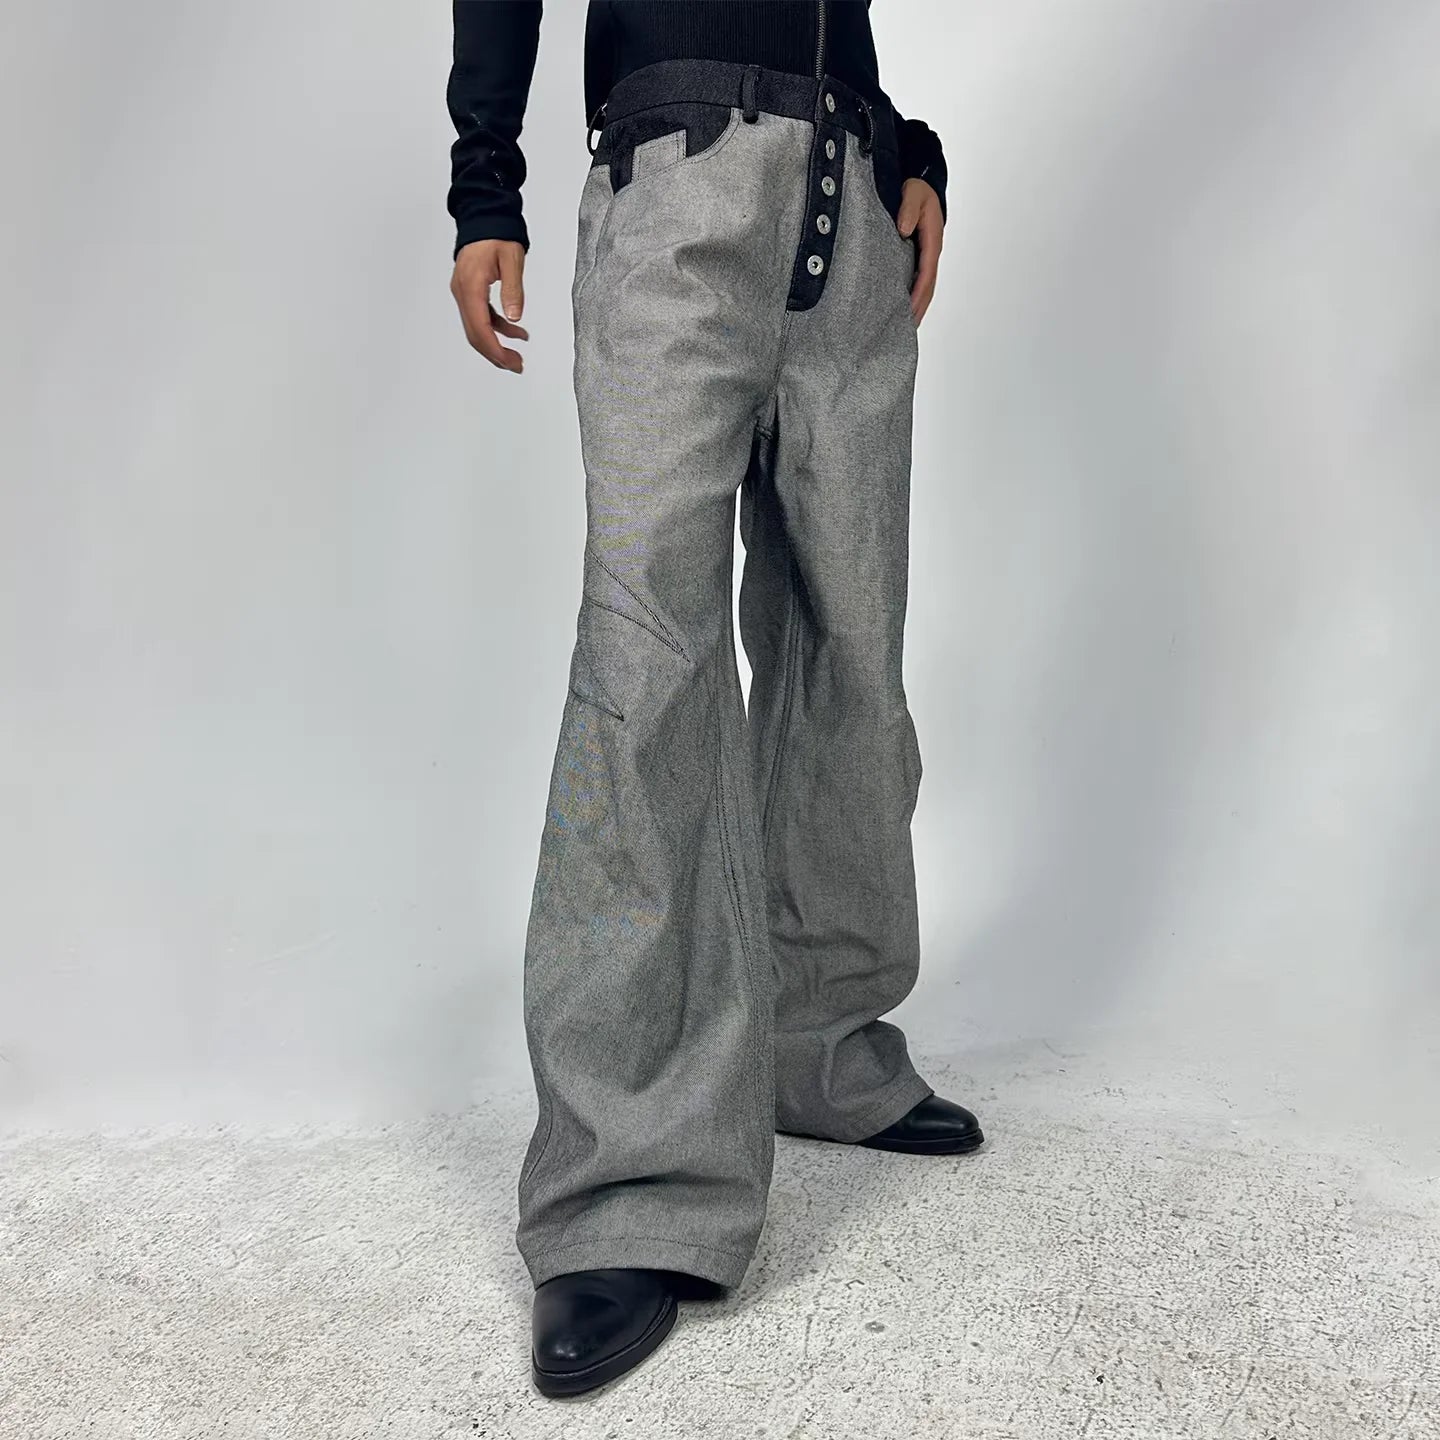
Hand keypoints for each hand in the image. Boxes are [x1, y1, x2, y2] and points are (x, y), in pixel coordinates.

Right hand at [451, 239, 528, 371]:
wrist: (484, 215)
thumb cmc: (497, 234)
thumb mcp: (512, 259)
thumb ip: (513, 290)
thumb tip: (514, 318)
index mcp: (471, 287)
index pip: (480, 328)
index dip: (495, 350)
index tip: (511, 362)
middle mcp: (462, 293)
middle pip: (475, 334)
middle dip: (495, 354)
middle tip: (516, 365)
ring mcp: (464, 293)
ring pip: (477, 328)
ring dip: (496, 343)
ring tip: (518, 354)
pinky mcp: (469, 291)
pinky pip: (481, 316)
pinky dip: (497, 327)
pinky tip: (516, 331)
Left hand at [896, 178, 943, 325]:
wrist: (921, 183)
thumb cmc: (917, 188)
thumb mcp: (913, 192)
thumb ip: (909, 209)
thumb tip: (903, 230)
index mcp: (932, 240)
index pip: (926, 272)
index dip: (918, 292)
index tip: (909, 309)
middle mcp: (931, 251)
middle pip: (928, 285)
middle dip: (919, 307)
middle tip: (907, 328)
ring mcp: (926, 255)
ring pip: (924, 286)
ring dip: (918, 305)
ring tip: (907, 326)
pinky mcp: (919, 256)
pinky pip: (918, 280)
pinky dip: (913, 295)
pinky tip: (904, 307)